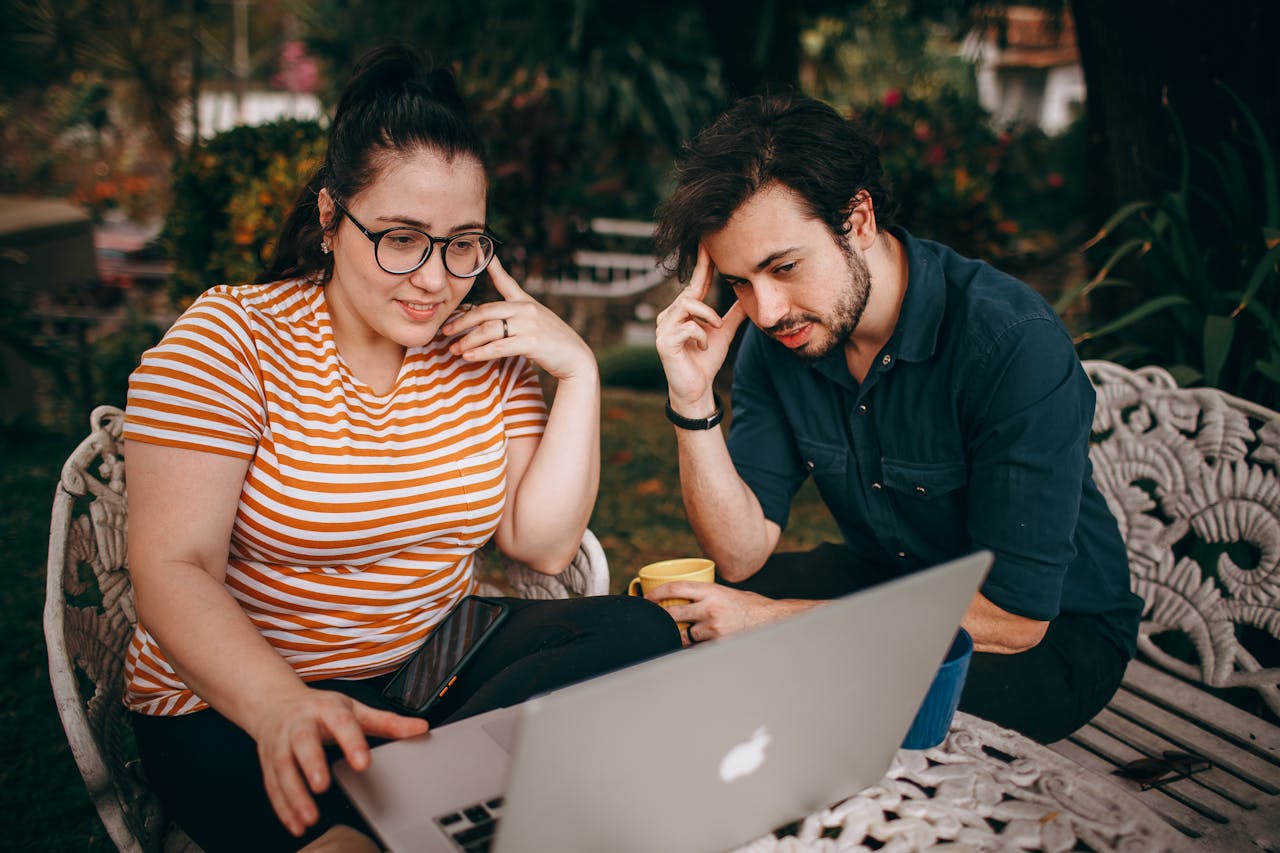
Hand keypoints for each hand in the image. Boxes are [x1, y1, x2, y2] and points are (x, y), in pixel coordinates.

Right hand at [249, 687, 428, 836]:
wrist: (274, 702)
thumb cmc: (319, 708)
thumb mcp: (354, 709)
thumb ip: (387, 722)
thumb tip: (420, 728)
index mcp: (326, 709)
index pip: (341, 722)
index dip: (352, 742)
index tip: (362, 762)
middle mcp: (299, 724)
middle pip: (303, 743)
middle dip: (311, 763)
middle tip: (322, 785)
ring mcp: (280, 743)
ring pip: (283, 769)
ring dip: (294, 795)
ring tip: (309, 817)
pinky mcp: (268, 762)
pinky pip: (272, 786)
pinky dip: (282, 807)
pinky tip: (296, 823)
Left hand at [441, 256, 595, 382]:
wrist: (576, 358)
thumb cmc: (553, 343)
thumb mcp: (537, 320)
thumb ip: (517, 314)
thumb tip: (494, 318)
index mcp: (525, 302)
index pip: (505, 280)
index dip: (491, 265)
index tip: (479, 249)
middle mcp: (526, 309)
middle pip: (485, 311)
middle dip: (462, 322)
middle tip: (446, 331)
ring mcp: (529, 324)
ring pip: (489, 330)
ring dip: (468, 341)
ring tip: (455, 350)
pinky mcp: (532, 342)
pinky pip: (499, 346)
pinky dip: (481, 352)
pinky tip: (469, 357)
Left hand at [651, 582, 799, 645]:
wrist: (771, 619)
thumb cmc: (748, 605)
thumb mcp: (724, 592)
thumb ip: (704, 595)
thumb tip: (680, 599)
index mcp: (710, 590)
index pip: (675, 588)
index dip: (656, 593)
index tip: (647, 599)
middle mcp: (709, 607)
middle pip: (672, 613)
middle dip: (660, 618)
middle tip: (654, 620)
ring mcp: (713, 627)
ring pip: (683, 635)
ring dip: (680, 636)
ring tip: (682, 635)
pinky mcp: (718, 643)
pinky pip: (697, 647)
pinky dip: (694, 647)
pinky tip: (697, 645)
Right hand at [654, 244, 747, 411]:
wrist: (696, 389)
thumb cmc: (706, 360)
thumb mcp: (724, 332)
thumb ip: (734, 314)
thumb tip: (751, 295)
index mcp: (684, 311)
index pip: (695, 283)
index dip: (703, 263)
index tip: (707, 242)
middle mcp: (670, 315)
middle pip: (690, 293)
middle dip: (707, 298)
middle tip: (719, 317)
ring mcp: (663, 328)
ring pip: (688, 306)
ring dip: (708, 318)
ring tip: (714, 331)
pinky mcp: (663, 343)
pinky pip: (688, 327)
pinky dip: (701, 336)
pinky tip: (702, 348)